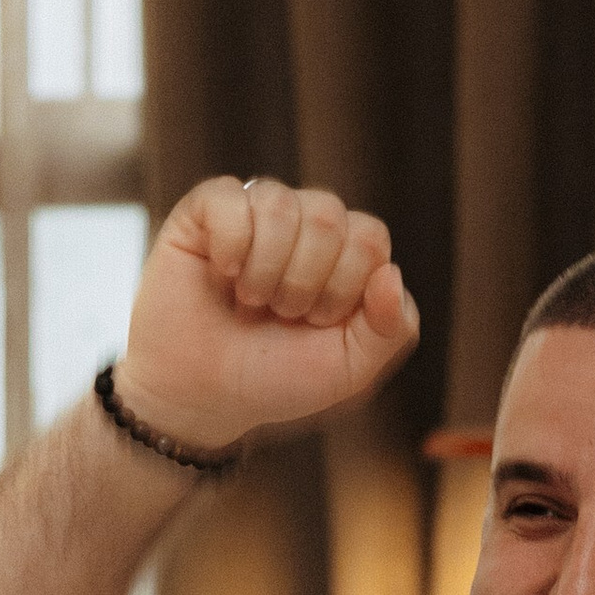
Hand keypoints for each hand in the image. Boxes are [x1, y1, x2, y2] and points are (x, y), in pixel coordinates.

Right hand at [117, 178, 418, 451]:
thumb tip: (391, 273)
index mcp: (346, 255)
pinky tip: (222, 274)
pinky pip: (231, 198)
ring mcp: (257, 212)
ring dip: (265, 271)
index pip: (369, 237)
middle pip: (328, 216)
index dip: (344, 286)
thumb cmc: (276, 379)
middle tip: (280, 315)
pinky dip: (230, 245)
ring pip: (280, 205)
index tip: (315, 323)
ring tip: (249, 302)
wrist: (203, 395)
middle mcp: (305, 225)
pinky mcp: (208, 209)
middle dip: (304, 282)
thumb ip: (391, 329)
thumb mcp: (349, 371)